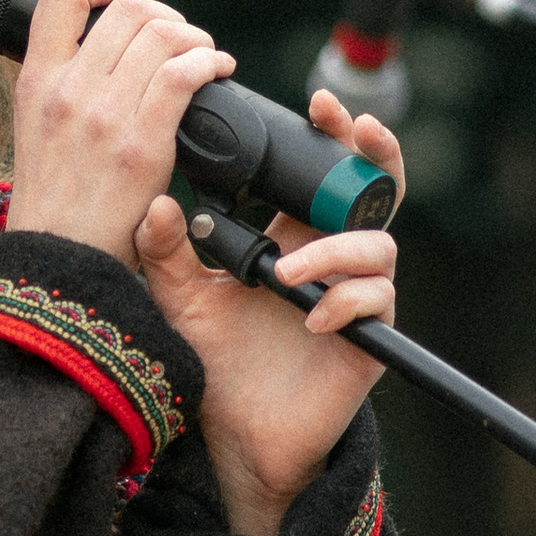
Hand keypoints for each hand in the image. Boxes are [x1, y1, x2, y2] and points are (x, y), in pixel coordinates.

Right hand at [3, 0, 230, 257]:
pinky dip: (209, 63)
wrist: (56, 264)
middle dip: (165, 15)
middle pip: (127, 7)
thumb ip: (62, 84)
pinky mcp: (140, 145)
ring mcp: (102, 115)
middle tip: (180, 40)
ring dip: (195, 38)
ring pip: (162, 34)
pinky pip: (183, 75)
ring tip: (204, 57)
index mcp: (35, 80)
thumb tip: (102, 45)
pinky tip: (217, 73)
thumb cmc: (54, 203)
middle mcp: (66, 88)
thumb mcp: (34, 128)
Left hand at [132, 89, 403, 535]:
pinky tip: (310, 316)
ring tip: (286, 275)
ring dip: (336, 249)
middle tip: (355, 130)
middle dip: (373, 154)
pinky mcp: (369, 337)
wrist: (233, 432)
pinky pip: (377, 300)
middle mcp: (330, 256)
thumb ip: (166, 250)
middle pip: (375, 188)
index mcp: (291, 233)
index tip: (316, 103)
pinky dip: (345, 301)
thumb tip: (157, 202)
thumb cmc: (214, 359)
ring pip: (378, 244)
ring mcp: (356, 295)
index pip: (322, 170)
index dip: (331, 132)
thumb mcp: (179, 297)